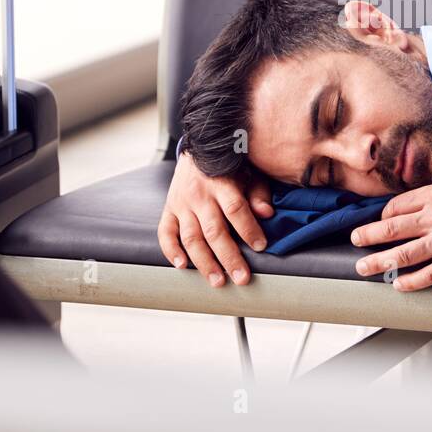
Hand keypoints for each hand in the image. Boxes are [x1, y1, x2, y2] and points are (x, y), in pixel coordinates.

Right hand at [158, 152, 273, 286]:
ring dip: (204, 262)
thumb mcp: (248, 173)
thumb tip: (266, 214)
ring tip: (218, 281)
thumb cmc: (228, 166)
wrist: (196, 150)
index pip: (235, 209)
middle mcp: (199, 195)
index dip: (248, 229)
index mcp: (222, 183)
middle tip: (242, 278)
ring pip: (191, 238)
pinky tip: (182, 266)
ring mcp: (181, 203)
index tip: (261, 247)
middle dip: (229, 257)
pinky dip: (171, 251)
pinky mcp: (169, 210)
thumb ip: (258, 193)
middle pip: (214, 230)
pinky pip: (165, 233)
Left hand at [350, 178, 431, 291]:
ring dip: (378, 262)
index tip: (379, 222)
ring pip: (402, 254)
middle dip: (367, 236)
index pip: (397, 206)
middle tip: (354, 241)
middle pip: (391, 228)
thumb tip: (422, 202)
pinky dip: (411, 281)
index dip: (383, 215)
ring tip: (363, 268)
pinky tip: (399, 285)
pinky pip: (429, 274)